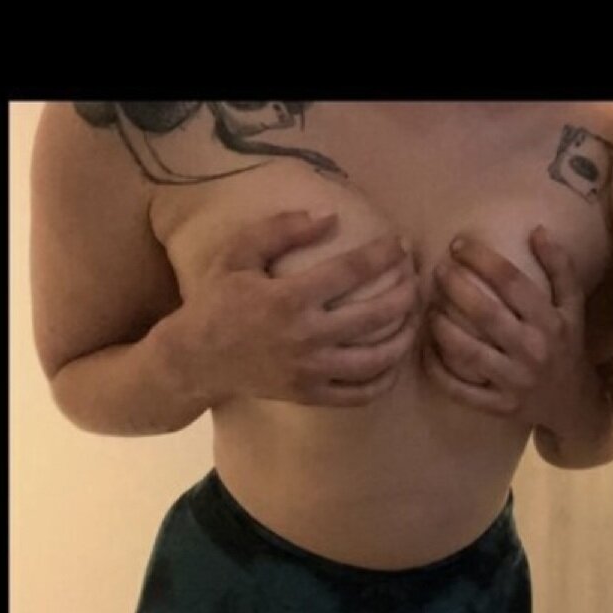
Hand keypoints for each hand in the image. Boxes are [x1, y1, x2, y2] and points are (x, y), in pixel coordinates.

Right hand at [166, 210, 420, 405]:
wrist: (194, 359)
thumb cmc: (217, 301)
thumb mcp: (238, 255)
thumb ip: (280, 230)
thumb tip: (330, 216)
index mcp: (288, 298)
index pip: (351, 272)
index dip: (383, 255)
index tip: (402, 244)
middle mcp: (305, 336)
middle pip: (376, 316)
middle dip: (406, 294)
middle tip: (417, 280)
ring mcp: (311, 371)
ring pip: (377, 359)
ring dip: (404, 337)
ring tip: (414, 318)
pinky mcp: (311, 395)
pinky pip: (360, 393)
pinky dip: (385, 378)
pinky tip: (394, 359)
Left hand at [423, 227, 595, 425]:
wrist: (573, 403)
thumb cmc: (566, 346)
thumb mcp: (572, 307)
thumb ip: (560, 268)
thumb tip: (537, 230)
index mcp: (551, 322)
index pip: (512, 282)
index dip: (482, 258)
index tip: (459, 244)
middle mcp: (533, 351)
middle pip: (485, 313)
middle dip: (455, 286)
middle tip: (437, 270)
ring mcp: (515, 381)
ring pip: (468, 352)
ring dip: (441, 326)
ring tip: (428, 307)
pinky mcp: (499, 406)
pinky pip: (460, 389)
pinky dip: (438, 370)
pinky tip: (424, 349)